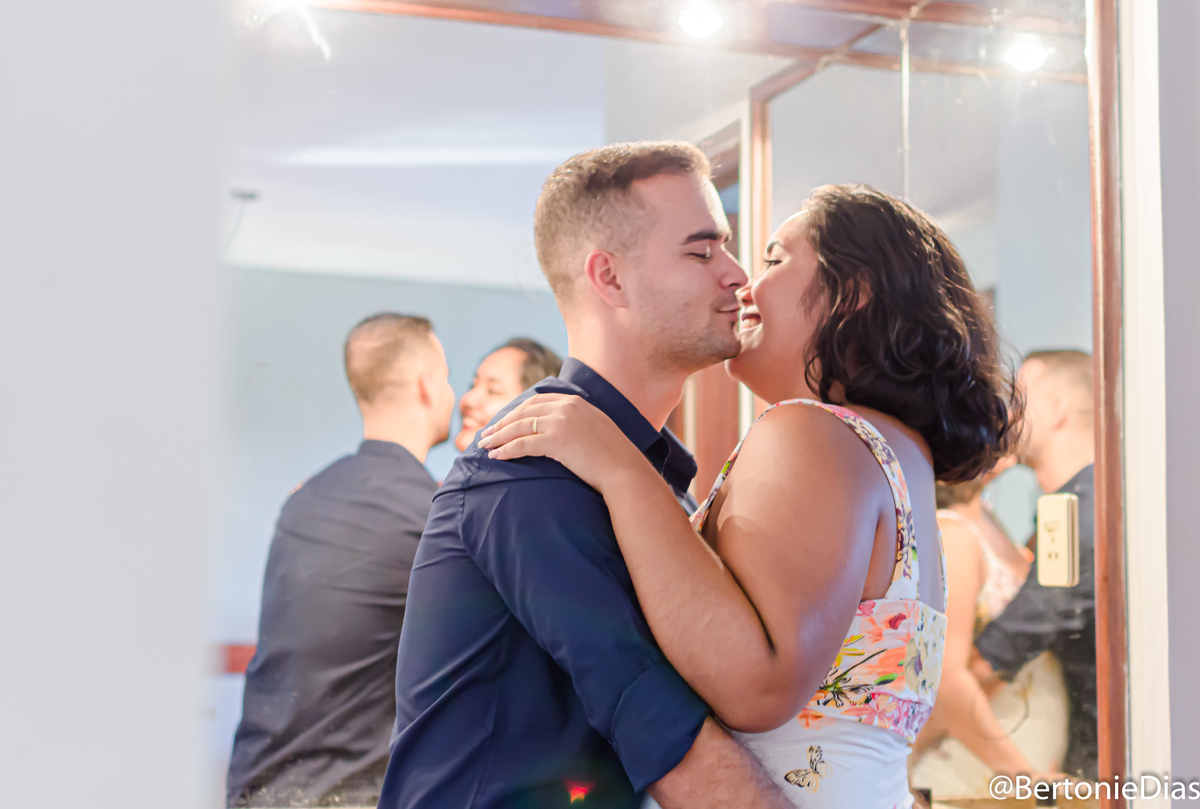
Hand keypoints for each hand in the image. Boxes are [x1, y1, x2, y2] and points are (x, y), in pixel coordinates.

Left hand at [477, 393, 646, 492]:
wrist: (624, 470)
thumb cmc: (613, 456)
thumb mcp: (596, 428)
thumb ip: (577, 421)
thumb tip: (561, 429)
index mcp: (574, 401)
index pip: (535, 402)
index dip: (516, 412)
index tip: (503, 421)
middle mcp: (566, 407)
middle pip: (523, 412)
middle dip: (502, 423)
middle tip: (486, 434)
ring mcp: (560, 422)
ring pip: (519, 427)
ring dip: (498, 436)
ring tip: (485, 445)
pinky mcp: (556, 441)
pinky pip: (522, 444)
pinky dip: (506, 450)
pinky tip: (496, 456)